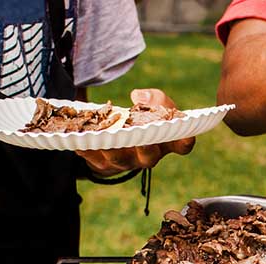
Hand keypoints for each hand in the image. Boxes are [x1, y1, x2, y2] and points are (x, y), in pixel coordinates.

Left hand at [76, 89, 195, 175]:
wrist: (119, 132)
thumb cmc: (144, 117)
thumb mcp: (155, 102)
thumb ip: (155, 98)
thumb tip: (138, 97)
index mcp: (166, 142)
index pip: (183, 145)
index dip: (185, 141)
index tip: (186, 135)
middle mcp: (148, 155)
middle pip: (149, 157)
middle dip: (146, 148)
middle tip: (143, 140)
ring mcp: (126, 162)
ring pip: (119, 159)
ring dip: (112, 147)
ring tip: (103, 136)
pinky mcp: (104, 164)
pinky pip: (95, 159)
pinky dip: (87, 150)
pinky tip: (79, 142)